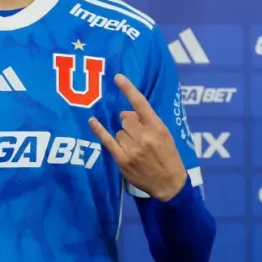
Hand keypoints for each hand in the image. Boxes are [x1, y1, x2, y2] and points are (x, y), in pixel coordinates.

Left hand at [88, 74, 187, 201]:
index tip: (117, 77)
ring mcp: (132, 148)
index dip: (128, 89)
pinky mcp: (122, 159)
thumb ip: (147, 122)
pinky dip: (99, 130)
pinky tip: (92, 121)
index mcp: (157, 127)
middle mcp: (144, 136)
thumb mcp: (165, 135)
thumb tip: (124, 113)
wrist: (169, 184)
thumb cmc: (168, 156)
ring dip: (123, 137)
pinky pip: (107, 140)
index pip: (141, 104)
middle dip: (129, 124)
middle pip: (125, 119)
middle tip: (138, 136)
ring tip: (135, 149)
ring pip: (118, 131)